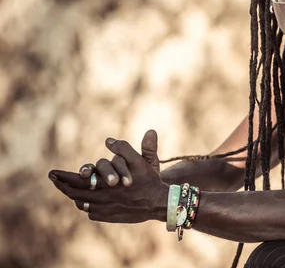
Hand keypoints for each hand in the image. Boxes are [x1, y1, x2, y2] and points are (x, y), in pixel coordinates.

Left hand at [48, 131, 168, 222]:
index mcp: (106, 183)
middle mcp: (102, 198)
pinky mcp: (108, 217)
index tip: (52, 173)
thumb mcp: (141, 160)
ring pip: (81, 203)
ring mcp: (104, 209)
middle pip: (74, 193)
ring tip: (67, 188)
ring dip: (72, 195)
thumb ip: (125, 148)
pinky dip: (85, 205)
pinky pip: (90, 212)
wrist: (158, 203)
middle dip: (62, 185)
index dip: (63, 177)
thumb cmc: (149, 179)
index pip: (77, 181)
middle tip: (54, 179)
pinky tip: (85, 200)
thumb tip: (108, 140)